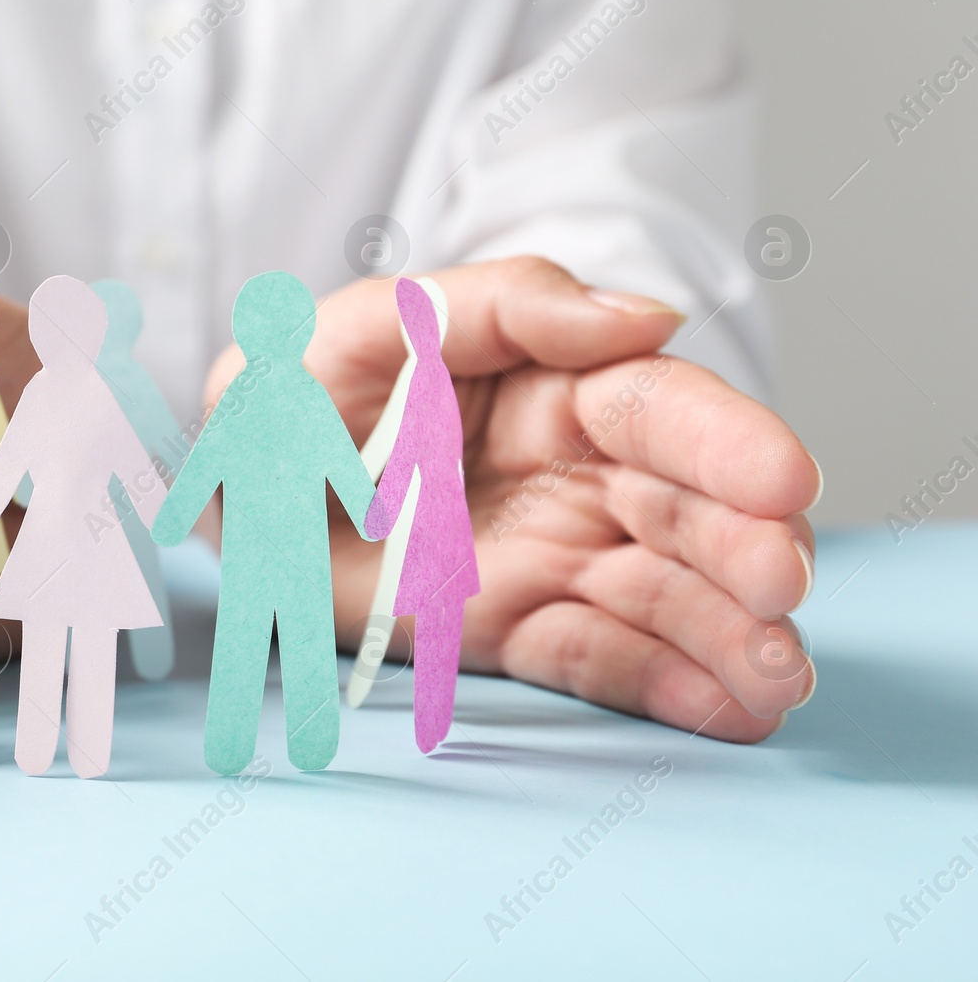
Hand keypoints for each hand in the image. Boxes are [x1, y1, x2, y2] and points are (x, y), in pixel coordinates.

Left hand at [202, 257, 819, 742]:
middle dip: (745, 545)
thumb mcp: (365, 326)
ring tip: (779, 677)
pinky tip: (729, 710)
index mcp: (548, 383)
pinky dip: (666, 685)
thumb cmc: (295, 393)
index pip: (655, 404)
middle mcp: (573, 471)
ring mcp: (553, 553)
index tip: (782, 480)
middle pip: (683, 505)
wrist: (235, 492)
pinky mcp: (517, 626)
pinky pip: (600, 656)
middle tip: (783, 588)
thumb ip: (497, 308)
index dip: (724, 438)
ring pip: (663, 590)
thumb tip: (648, 317)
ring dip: (731, 631)